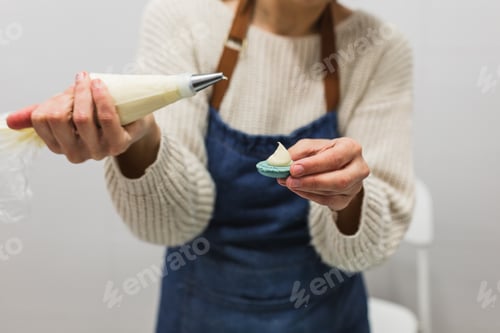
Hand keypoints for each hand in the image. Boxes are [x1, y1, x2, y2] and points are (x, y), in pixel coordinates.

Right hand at [12, 71, 158, 163]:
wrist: (132, 117)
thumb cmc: (96, 112)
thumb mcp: (65, 109)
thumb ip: (39, 114)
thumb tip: (9, 121)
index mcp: (59, 146)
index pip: (41, 121)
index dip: (54, 102)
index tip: (67, 93)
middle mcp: (76, 154)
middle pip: (58, 119)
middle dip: (70, 95)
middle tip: (83, 80)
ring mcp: (98, 151)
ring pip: (82, 118)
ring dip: (86, 92)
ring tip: (94, 81)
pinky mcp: (118, 145)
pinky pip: (106, 119)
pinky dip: (101, 98)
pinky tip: (100, 85)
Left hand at [277, 138, 369, 211]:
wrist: (336, 168)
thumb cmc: (322, 153)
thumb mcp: (310, 147)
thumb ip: (296, 153)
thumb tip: (280, 162)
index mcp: (351, 148)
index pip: (335, 158)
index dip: (314, 165)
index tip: (293, 168)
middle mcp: (359, 168)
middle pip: (339, 180)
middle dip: (312, 181)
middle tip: (290, 180)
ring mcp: (355, 186)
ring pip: (332, 192)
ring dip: (307, 189)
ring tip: (289, 183)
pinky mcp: (346, 200)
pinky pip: (327, 201)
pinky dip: (309, 196)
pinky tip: (297, 189)